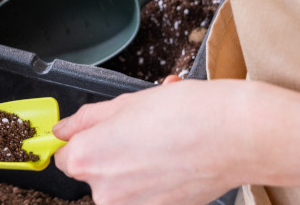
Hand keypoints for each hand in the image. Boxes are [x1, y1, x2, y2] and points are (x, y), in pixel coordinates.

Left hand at [52, 80, 243, 204]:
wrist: (237, 137)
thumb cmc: (186, 114)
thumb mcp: (124, 103)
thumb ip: (86, 120)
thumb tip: (62, 129)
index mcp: (87, 157)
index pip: (64, 156)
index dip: (81, 141)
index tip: (96, 134)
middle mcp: (104, 191)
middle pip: (92, 172)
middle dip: (109, 153)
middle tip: (138, 132)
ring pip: (119, 185)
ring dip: (132, 167)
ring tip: (160, 144)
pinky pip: (142, 197)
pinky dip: (152, 181)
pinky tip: (171, 161)